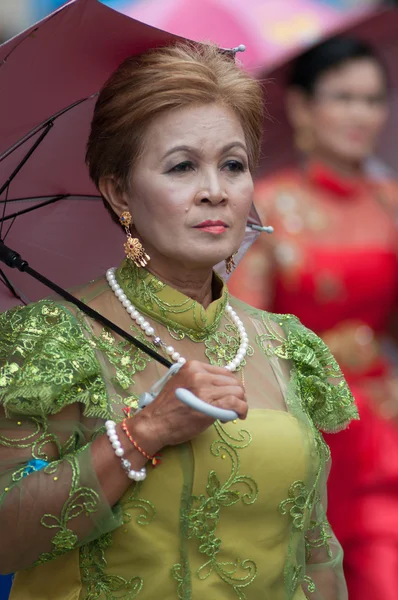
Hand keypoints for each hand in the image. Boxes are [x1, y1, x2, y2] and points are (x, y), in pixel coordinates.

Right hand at [129, 360, 247, 454]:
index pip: (223, 372)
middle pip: (232, 381)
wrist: (154, 424)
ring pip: (237, 391)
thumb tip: (222, 387)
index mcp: (193, 366)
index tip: (226, 396)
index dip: (229, 385)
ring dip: (241, 403)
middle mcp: (200, 374)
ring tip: (233, 413)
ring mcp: (205, 389)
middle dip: (237, 394)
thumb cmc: (166, 407)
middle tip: (232, 407)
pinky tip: (239, 416)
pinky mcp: (209, 405)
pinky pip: (235, 403)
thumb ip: (200, 381)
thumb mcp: (182, 384)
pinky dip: (242, 409)